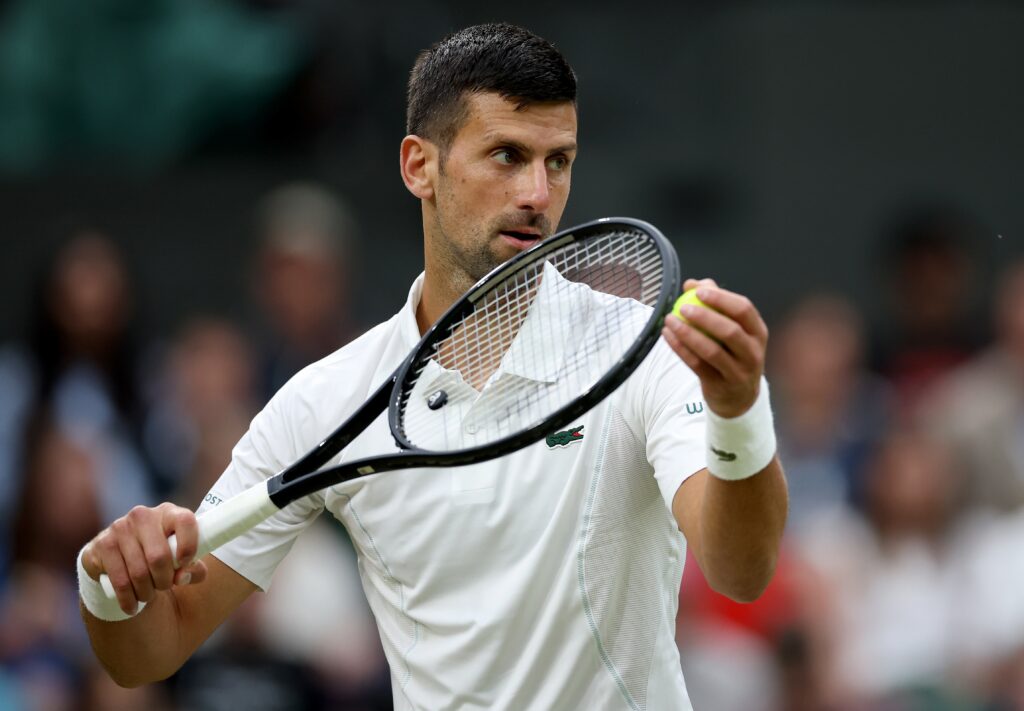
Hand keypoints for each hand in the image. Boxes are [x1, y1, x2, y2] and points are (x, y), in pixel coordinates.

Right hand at [81, 503, 206, 614]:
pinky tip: (132, 607)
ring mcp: (119, 528)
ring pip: (139, 572)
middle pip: (159, 556)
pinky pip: (119, 580)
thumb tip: (182, 576)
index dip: (189, 545)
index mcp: (168, 512)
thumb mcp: (183, 561)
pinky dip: (128, 599)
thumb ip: (193, 569)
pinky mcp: (102, 545)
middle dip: (165, 580)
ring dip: (147, 592)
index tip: (185, 563)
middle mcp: (143, 516)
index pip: (185, 521)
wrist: (122, 560)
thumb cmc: (162, 559)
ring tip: (148, 596)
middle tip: (164, 587)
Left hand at [661, 278, 767, 417]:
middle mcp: (753, 352)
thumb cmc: (732, 352)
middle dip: (705, 317)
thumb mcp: (732, 329)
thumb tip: (692, 283)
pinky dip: (680, 349)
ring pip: (712, 351)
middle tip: (682, 306)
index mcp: (758, 332)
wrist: (738, 396)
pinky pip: (697, 365)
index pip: (744, 310)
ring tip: (670, 320)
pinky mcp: (720, 385)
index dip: (722, 298)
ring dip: (688, 334)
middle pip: (730, 331)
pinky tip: (668, 336)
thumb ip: (714, 303)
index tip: (699, 291)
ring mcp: (738, 371)